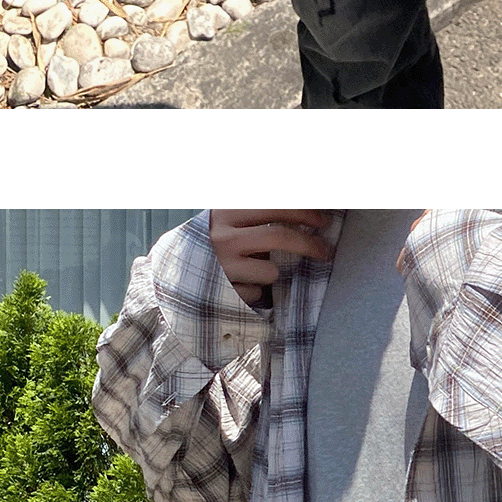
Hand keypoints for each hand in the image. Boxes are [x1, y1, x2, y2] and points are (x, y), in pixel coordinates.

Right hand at [209, 213, 333, 304]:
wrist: (176, 274)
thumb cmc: (211, 242)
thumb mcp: (226, 219)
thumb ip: (256, 211)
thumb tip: (305, 207)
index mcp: (225, 212)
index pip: (275, 206)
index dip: (305, 213)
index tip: (323, 220)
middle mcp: (222, 237)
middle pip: (278, 236)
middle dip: (309, 244)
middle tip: (325, 249)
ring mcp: (222, 267)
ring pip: (271, 270)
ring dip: (272, 272)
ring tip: (256, 270)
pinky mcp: (224, 294)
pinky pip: (257, 294)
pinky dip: (256, 292)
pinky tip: (241, 286)